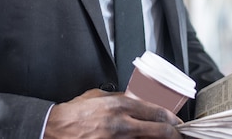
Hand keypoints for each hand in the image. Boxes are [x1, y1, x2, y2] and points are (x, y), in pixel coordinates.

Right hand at [44, 88, 183, 138]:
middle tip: (178, 136)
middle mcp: (122, 124)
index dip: (171, 119)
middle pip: (159, 131)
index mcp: (119, 106)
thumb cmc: (72, 114)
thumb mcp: (96, 97)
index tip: (176, 122)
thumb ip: (117, 98)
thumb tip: (133, 100)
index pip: (155, 112)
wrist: (53, 130)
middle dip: (173, 135)